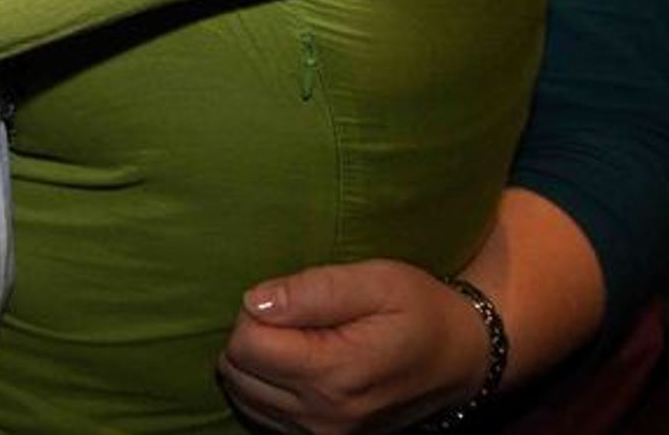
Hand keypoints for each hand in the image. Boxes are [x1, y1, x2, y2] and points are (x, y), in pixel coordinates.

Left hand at [217, 261, 489, 434]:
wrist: (459, 359)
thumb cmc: (418, 309)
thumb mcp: (376, 281)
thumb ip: (314, 290)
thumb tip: (254, 302)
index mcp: (335, 373)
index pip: (246, 343)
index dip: (254, 309)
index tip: (289, 297)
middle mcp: (323, 416)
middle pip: (237, 371)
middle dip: (250, 334)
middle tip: (292, 314)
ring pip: (243, 395)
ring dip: (255, 361)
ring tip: (295, 337)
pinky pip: (261, 414)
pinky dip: (264, 386)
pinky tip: (295, 363)